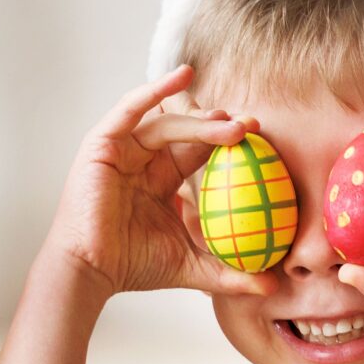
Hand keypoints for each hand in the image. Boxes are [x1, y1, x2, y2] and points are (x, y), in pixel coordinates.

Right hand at [48, 66, 273, 301]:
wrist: (90, 270)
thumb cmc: (132, 267)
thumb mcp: (191, 266)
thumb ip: (229, 273)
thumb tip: (272, 286)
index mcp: (160, 180)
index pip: (199, 152)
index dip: (227, 143)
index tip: (260, 140)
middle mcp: (141, 160)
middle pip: (186, 131)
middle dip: (219, 125)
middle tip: (251, 126)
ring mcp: (121, 149)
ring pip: (167, 123)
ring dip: (200, 120)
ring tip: (230, 124)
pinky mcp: (102, 143)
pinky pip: (131, 109)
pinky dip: (154, 91)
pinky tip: (181, 77)